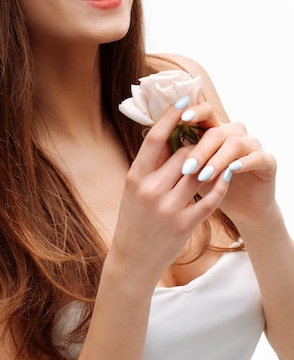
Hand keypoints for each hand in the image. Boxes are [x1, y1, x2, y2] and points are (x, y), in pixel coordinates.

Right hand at [110, 99, 229, 290]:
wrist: (132, 260)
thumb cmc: (132, 219)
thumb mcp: (133, 189)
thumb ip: (150, 165)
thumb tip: (169, 135)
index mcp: (135, 177)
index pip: (155, 139)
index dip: (171, 116)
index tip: (184, 99)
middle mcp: (150, 190)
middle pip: (183, 153)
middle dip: (196, 145)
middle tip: (204, 139)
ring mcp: (168, 208)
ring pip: (199, 172)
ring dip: (210, 162)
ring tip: (217, 155)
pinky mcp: (184, 225)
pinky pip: (210, 199)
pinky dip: (220, 185)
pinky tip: (226, 175)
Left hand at [177, 101, 276, 227]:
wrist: (242, 207)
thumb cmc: (210, 186)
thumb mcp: (191, 170)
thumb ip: (177, 153)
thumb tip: (148, 138)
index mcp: (214, 129)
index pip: (204, 112)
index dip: (193, 112)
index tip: (180, 117)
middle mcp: (233, 132)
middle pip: (215, 131)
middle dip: (199, 149)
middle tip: (186, 167)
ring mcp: (251, 144)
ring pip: (234, 143)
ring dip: (217, 159)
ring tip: (203, 176)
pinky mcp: (267, 160)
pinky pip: (256, 157)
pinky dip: (243, 163)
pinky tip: (231, 171)